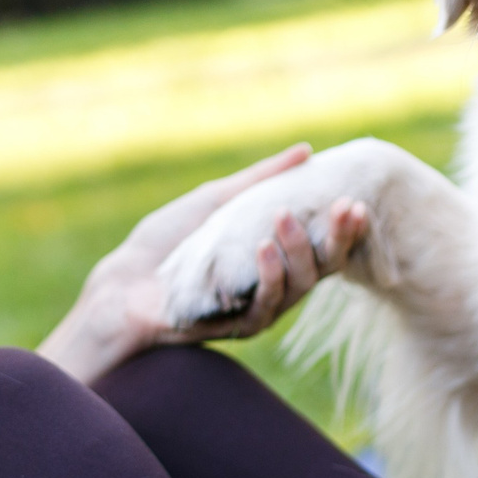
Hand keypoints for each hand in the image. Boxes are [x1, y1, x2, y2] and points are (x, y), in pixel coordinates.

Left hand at [36, 144, 370, 383]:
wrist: (122, 284)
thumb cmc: (167, 243)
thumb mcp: (217, 200)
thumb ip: (261, 180)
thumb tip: (307, 151)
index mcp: (276, 258)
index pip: (322, 245)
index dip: (344, 227)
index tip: (355, 201)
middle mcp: (275, 286)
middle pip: (322, 267)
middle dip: (338, 239)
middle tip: (346, 207)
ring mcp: (259, 309)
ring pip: (299, 285)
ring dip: (298, 249)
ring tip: (285, 217)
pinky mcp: (238, 326)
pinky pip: (266, 305)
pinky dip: (269, 274)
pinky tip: (263, 247)